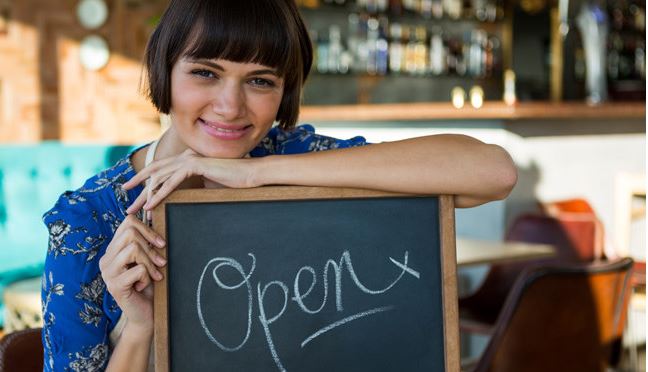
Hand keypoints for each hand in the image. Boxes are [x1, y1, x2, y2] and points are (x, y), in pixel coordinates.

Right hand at [99, 215, 166, 330]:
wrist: (146, 314)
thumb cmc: (149, 285)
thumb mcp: (149, 259)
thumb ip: (147, 240)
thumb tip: (152, 212)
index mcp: (114, 249)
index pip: (128, 222)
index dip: (148, 229)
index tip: (161, 243)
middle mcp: (106, 259)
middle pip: (130, 234)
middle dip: (151, 248)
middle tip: (161, 263)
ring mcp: (107, 272)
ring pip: (133, 249)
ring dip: (150, 263)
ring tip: (154, 275)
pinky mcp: (114, 285)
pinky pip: (137, 270)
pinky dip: (147, 277)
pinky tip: (143, 286)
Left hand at [123, 149, 258, 212]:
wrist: (250, 174)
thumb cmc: (234, 181)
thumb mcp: (210, 184)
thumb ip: (196, 186)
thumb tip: (187, 195)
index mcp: (188, 159)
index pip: (162, 168)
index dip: (146, 177)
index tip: (134, 189)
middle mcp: (186, 157)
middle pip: (155, 171)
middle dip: (138, 183)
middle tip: (124, 195)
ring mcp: (189, 160)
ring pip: (160, 178)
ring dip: (145, 194)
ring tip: (134, 208)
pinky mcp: (195, 166)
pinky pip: (171, 182)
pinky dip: (159, 194)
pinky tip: (150, 205)